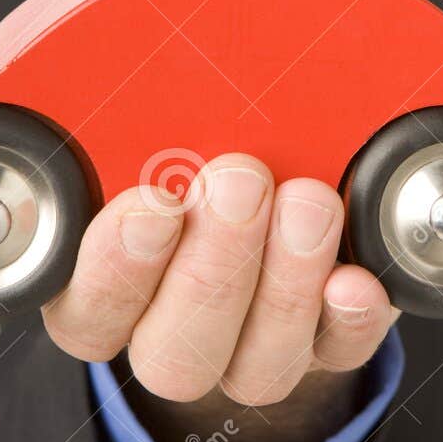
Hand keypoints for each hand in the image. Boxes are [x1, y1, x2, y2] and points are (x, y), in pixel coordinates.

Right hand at [40, 153, 397, 408]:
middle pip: (173, 352)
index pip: (89, 311)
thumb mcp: (153, 139)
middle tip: (241, 183)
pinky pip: (338, 356)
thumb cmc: (193, 162)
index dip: (116, 267)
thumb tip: (119, 74)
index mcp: (106, 295)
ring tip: (308, 204)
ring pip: (257, 368)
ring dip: (286, 284)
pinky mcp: (324, 354)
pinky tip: (353, 279)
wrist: (274, 200)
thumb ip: (140, 134)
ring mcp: (248, 358)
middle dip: (212, 268)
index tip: (154, 203)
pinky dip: (348, 318)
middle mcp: (172, 340)